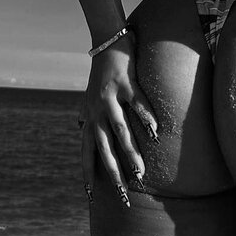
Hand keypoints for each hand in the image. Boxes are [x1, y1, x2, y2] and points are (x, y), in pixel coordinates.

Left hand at [79, 31, 157, 206]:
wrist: (107, 41)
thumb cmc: (100, 71)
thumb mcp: (88, 94)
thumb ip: (84, 112)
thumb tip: (79, 126)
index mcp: (90, 116)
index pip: (86, 149)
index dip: (87, 171)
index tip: (90, 194)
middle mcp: (97, 110)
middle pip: (103, 146)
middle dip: (112, 171)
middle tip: (123, 193)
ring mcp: (110, 97)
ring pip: (120, 130)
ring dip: (130, 152)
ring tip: (141, 171)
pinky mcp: (125, 83)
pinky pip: (137, 103)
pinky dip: (146, 117)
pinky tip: (156, 131)